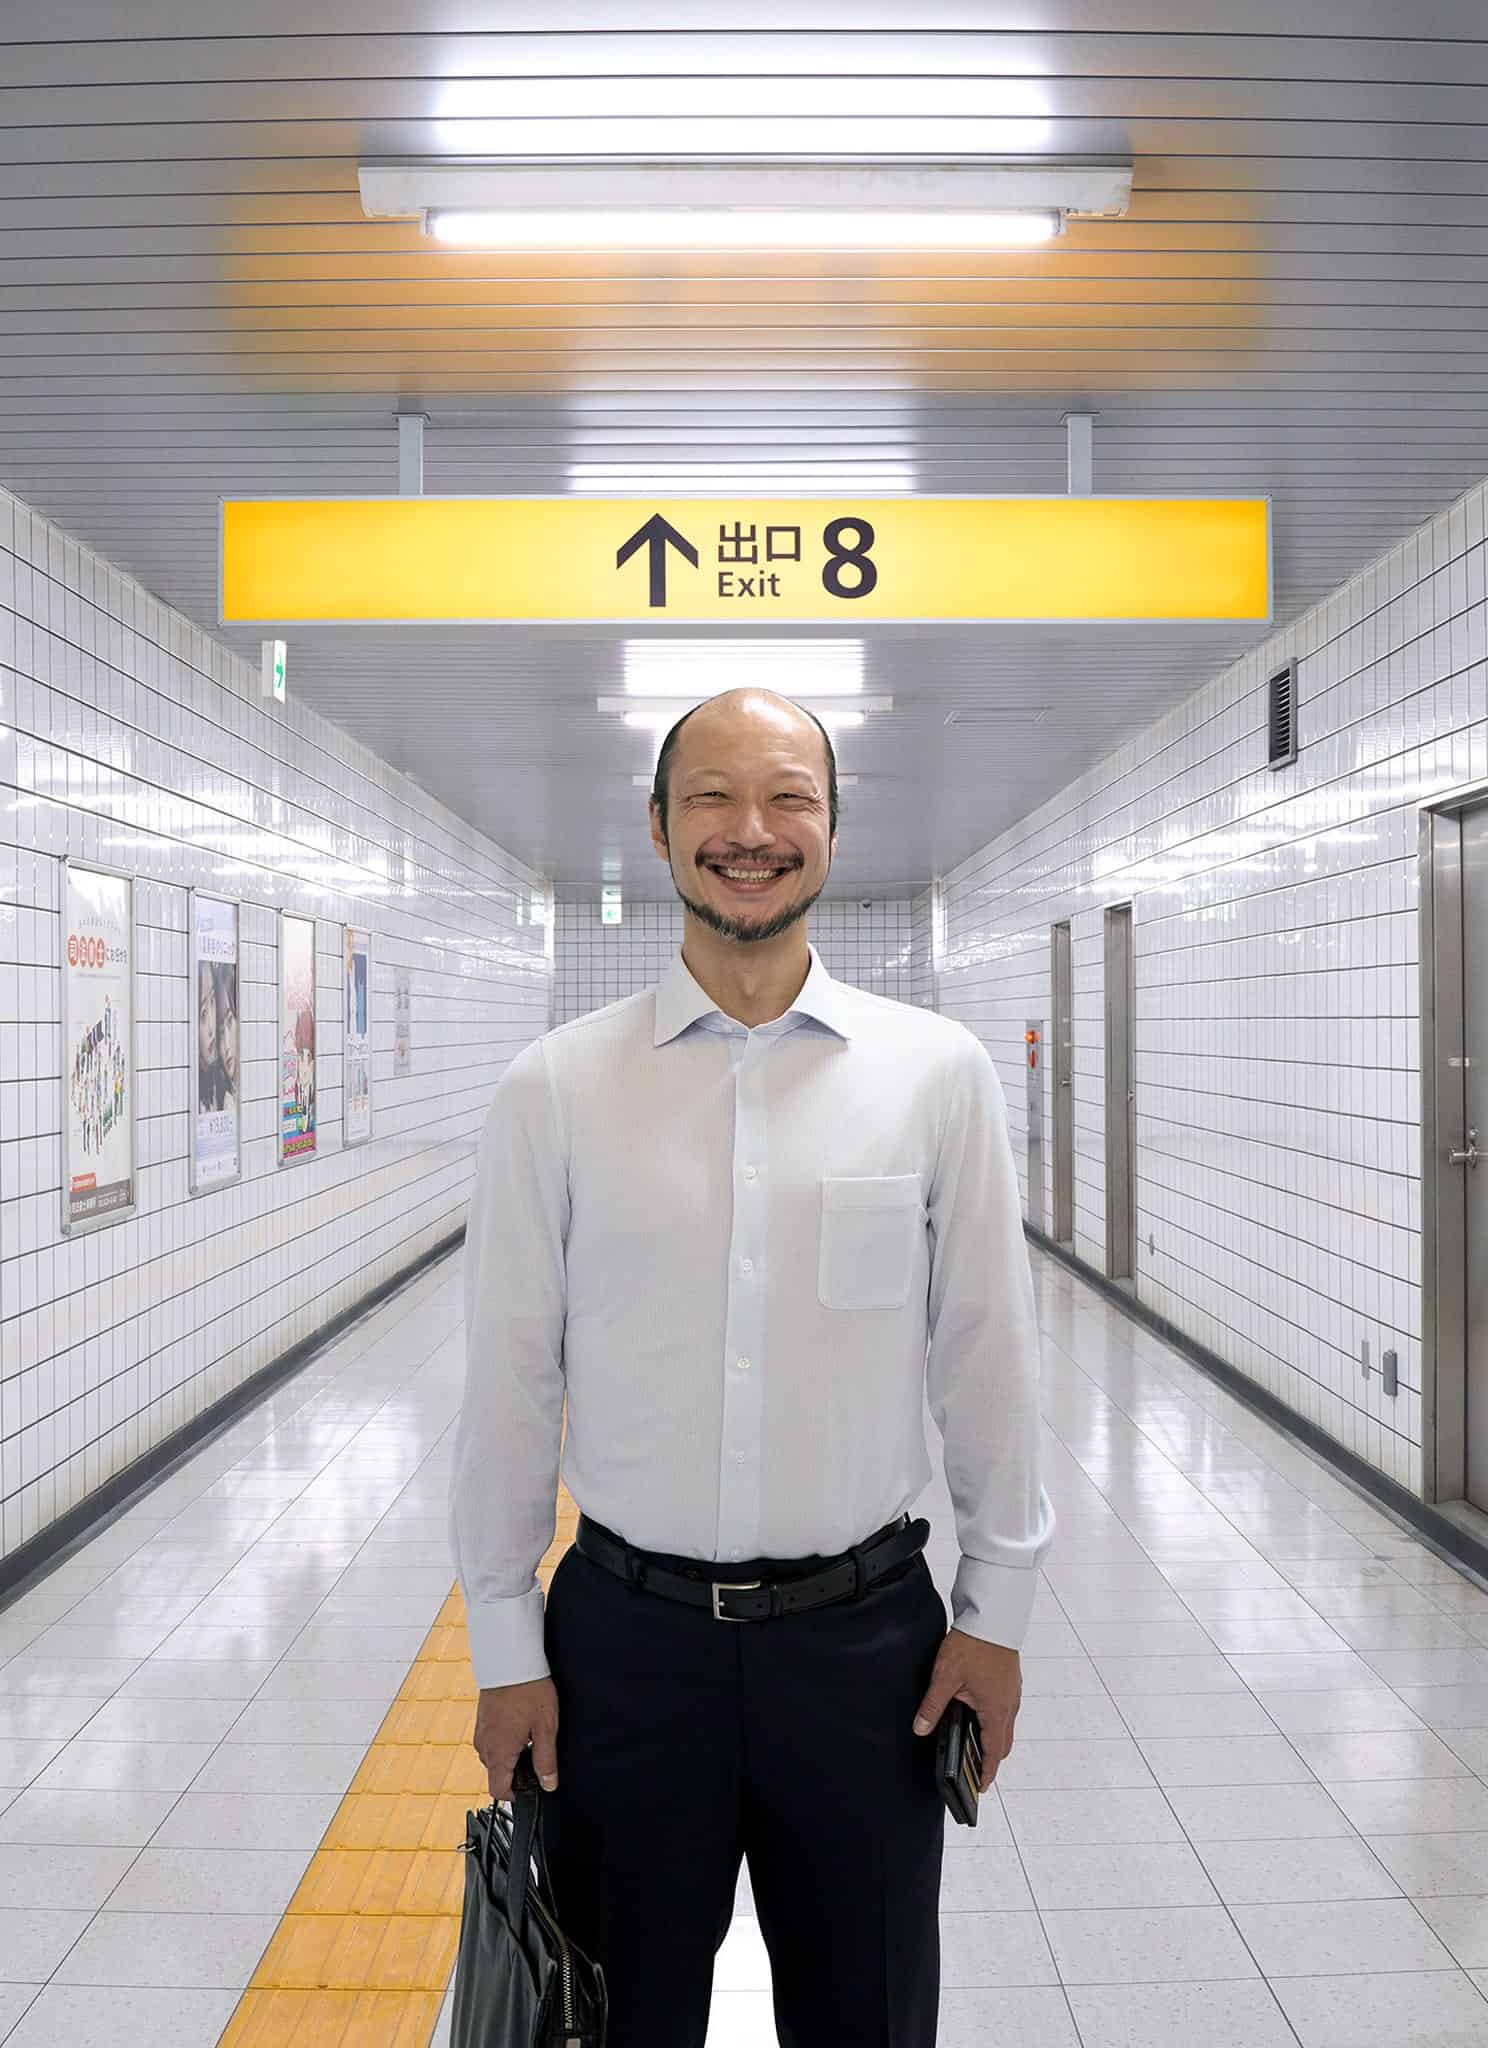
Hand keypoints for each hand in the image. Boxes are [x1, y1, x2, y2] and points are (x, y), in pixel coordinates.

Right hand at [473, 1677, 559, 1801]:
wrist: (511, 1660)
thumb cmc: (529, 1690)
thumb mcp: (546, 1728)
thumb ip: (546, 1760)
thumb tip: (549, 1784)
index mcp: (499, 1753)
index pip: (498, 1791)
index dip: (515, 1794)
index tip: (530, 1787)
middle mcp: (484, 1745)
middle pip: (496, 1774)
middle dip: (515, 1771)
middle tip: (536, 1752)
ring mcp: (480, 1731)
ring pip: (493, 1757)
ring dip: (508, 1754)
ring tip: (528, 1733)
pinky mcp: (481, 1719)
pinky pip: (490, 1740)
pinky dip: (502, 1740)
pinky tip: (518, 1723)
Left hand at [911, 1628, 1021, 1790]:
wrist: (992, 1617)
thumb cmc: (973, 1645)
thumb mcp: (946, 1678)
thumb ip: (933, 1706)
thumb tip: (921, 1729)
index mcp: (996, 1711)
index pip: (993, 1753)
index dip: (986, 1773)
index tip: (980, 1788)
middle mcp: (1009, 1706)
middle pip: (1002, 1743)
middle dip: (989, 1759)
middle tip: (974, 1769)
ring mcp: (1011, 1693)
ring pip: (1005, 1726)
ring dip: (992, 1739)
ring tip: (972, 1744)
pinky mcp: (1009, 1682)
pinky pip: (1004, 1710)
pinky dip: (994, 1721)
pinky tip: (976, 1713)